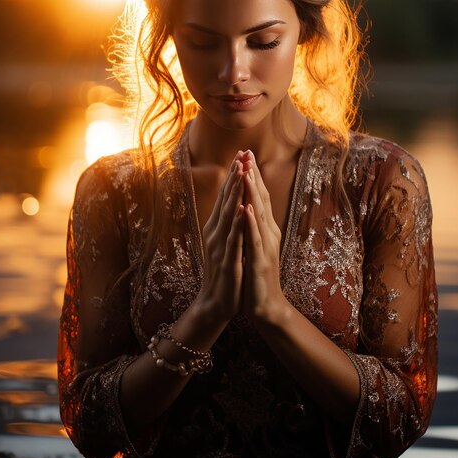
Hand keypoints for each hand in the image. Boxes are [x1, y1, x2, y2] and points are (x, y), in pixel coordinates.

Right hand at [196, 155, 245, 323]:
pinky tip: (242, 210)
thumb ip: (228, 223)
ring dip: (235, 194)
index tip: (240, 154)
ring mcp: (220, 247)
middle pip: (225, 201)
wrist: (217, 303)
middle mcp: (216, 233)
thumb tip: (235, 202)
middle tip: (240, 154)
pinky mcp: (228, 261)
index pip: (226, 197)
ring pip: (228, 215)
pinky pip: (233, 239)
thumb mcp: (226, 243)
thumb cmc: (225, 272)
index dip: (233, 176)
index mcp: (217, 228)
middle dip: (234, 177)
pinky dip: (237, 224)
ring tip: (241, 174)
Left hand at [238, 151, 288, 323]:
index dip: (251, 175)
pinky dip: (251, 222)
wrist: (265, 305)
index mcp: (264, 228)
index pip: (257, 196)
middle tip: (247, 153)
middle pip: (260, 199)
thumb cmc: (257, 274)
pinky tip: (246, 208)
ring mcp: (265, 246)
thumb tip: (246, 203)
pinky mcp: (260, 261)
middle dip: (252, 175)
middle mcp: (267, 232)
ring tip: (246, 171)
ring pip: (258, 214)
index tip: (244, 153)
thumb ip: (252, 225)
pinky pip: (254, 238)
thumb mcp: (253, 244)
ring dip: (252, 192)